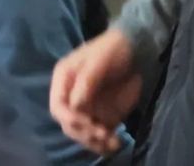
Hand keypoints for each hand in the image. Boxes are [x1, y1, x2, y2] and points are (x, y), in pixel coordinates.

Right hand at [50, 27, 141, 154]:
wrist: (136, 49)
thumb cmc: (114, 48)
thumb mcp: (100, 59)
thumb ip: (86, 81)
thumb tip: (75, 106)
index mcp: (64, 78)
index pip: (57, 106)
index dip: (69, 118)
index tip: (87, 122)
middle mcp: (70, 96)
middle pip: (69, 124)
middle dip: (85, 132)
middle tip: (103, 134)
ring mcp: (85, 108)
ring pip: (82, 133)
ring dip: (95, 142)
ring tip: (113, 141)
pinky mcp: (100, 115)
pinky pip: (97, 135)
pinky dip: (104, 143)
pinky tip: (114, 144)